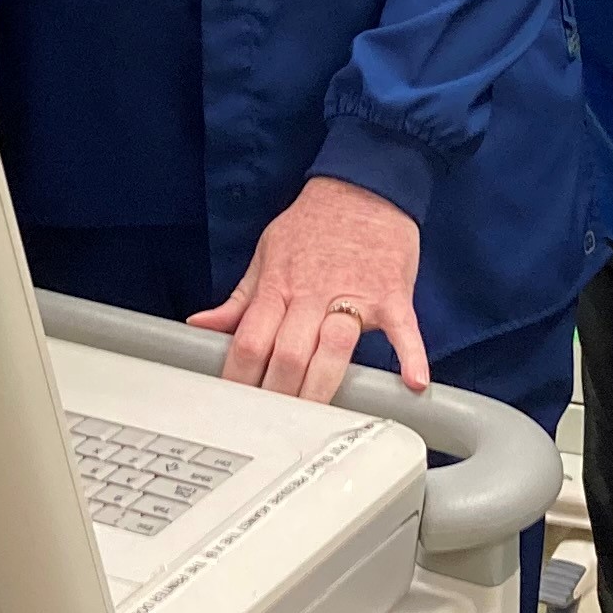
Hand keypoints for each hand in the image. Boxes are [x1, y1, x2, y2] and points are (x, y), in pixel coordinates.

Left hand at [190, 178, 423, 400]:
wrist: (364, 185)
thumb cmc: (314, 224)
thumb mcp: (267, 253)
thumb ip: (238, 299)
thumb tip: (200, 325)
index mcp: (278, 286)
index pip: (251, 340)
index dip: (239, 378)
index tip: (235, 407)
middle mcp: (312, 293)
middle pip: (289, 353)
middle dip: (279, 395)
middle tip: (274, 427)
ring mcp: (354, 294)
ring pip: (335, 347)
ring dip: (325, 387)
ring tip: (320, 422)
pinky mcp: (392, 294)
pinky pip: (403, 329)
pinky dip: (410, 355)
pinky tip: (412, 384)